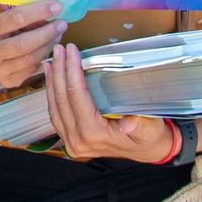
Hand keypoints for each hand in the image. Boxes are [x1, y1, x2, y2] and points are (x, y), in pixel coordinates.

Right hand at [0, 0, 65, 88]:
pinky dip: (43, 58)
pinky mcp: (7, 81)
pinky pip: (32, 69)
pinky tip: (47, 49)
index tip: (56, 6)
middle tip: (62, 25)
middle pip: (24, 43)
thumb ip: (23, 17)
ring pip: (31, 59)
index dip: (38, 12)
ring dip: (48, 46)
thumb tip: (50, 12)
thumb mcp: (3, 20)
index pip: (15, 18)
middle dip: (47, 33)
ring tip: (57, 35)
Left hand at [43, 43, 172, 161]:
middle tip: (59, 49)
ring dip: (52, 81)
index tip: (71, 51)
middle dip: (59, 71)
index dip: (72, 71)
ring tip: (51, 59)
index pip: (76, 97)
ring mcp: (71, 142)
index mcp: (94, 135)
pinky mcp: (69, 139)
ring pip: (54, 106)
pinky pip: (56, 114)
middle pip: (61, 100)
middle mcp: (78, 141)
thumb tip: (128, 123)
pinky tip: (52, 78)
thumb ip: (139, 125)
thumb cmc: (149, 137)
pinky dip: (52, 94)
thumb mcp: (150, 129)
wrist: (146, 152)